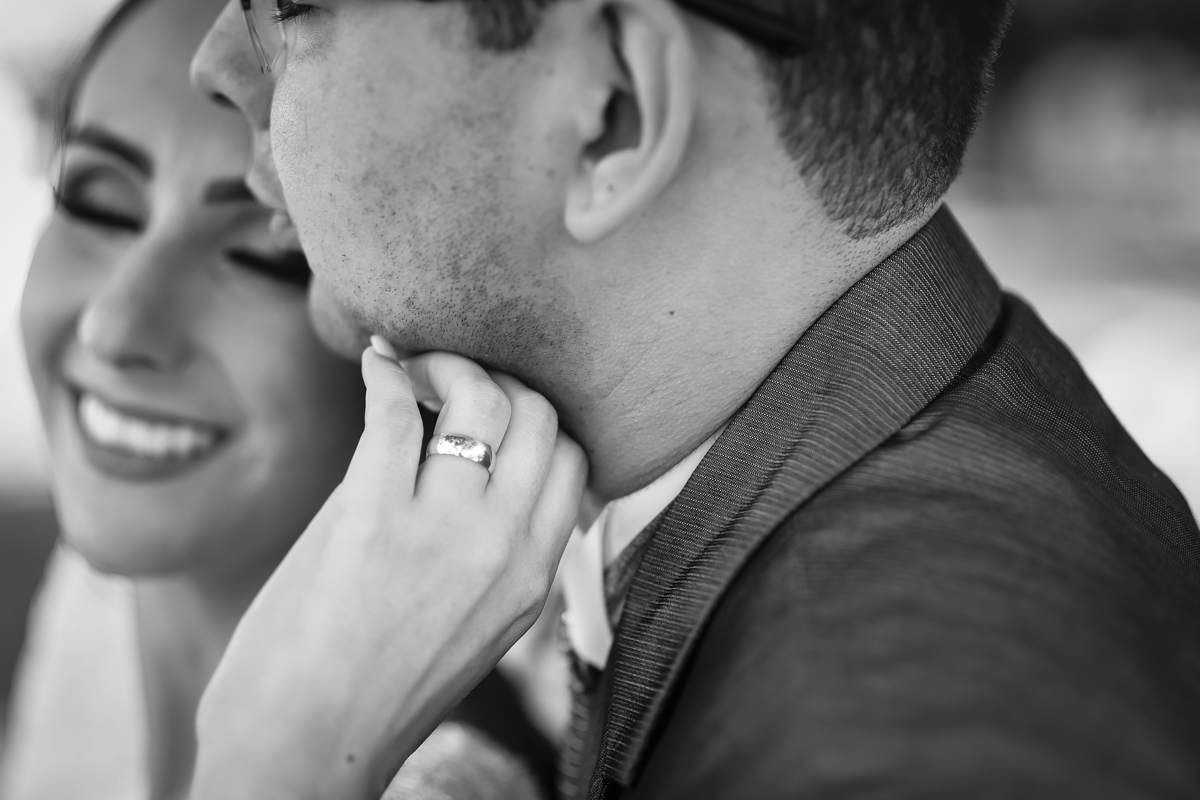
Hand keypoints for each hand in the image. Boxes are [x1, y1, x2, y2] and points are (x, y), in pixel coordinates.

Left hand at [190, 349, 586, 799]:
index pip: (572, 460)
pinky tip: (375, 363)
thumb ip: (491, 550)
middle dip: (502, 380)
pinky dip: (387, 372)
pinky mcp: (372, 518)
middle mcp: (504, 548)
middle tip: (453, 379)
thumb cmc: (376, 691)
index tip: (494, 407)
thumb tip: (474, 464)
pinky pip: (394, 412)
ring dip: (446, 364)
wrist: (305, 749)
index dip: (536, 419)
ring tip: (414, 370)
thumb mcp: (473, 627)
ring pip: (483, 397)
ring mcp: (444, 531)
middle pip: (541, 417)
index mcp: (532, 578)